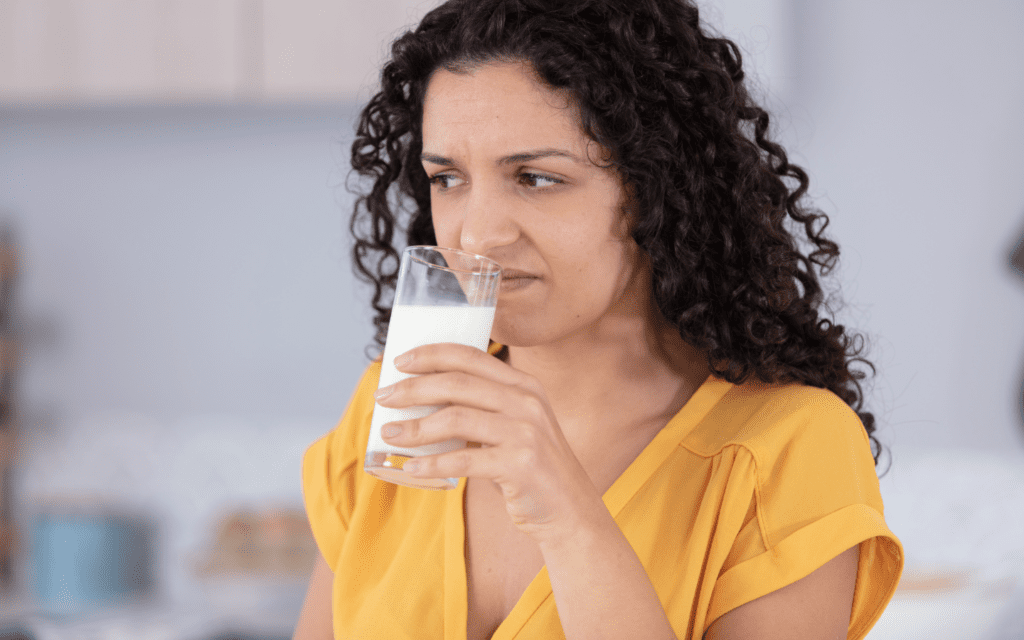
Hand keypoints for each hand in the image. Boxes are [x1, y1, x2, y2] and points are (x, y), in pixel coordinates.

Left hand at [373, 342, 604, 542]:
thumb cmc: (530, 469)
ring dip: (416, 426)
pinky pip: (464, 460)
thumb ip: (481, 410)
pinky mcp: (521, 464)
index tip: (399, 361)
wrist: (570, 511)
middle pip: (457, 383)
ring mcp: (526, 432)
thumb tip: (419, 402)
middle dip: (413, 388)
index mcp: (524, 385)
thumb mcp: (514, 428)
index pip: (471, 356)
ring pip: (456, 418)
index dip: (431, 355)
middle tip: (382, 397)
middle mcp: (527, 401)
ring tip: (390, 434)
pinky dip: (432, 463)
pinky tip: (411, 468)